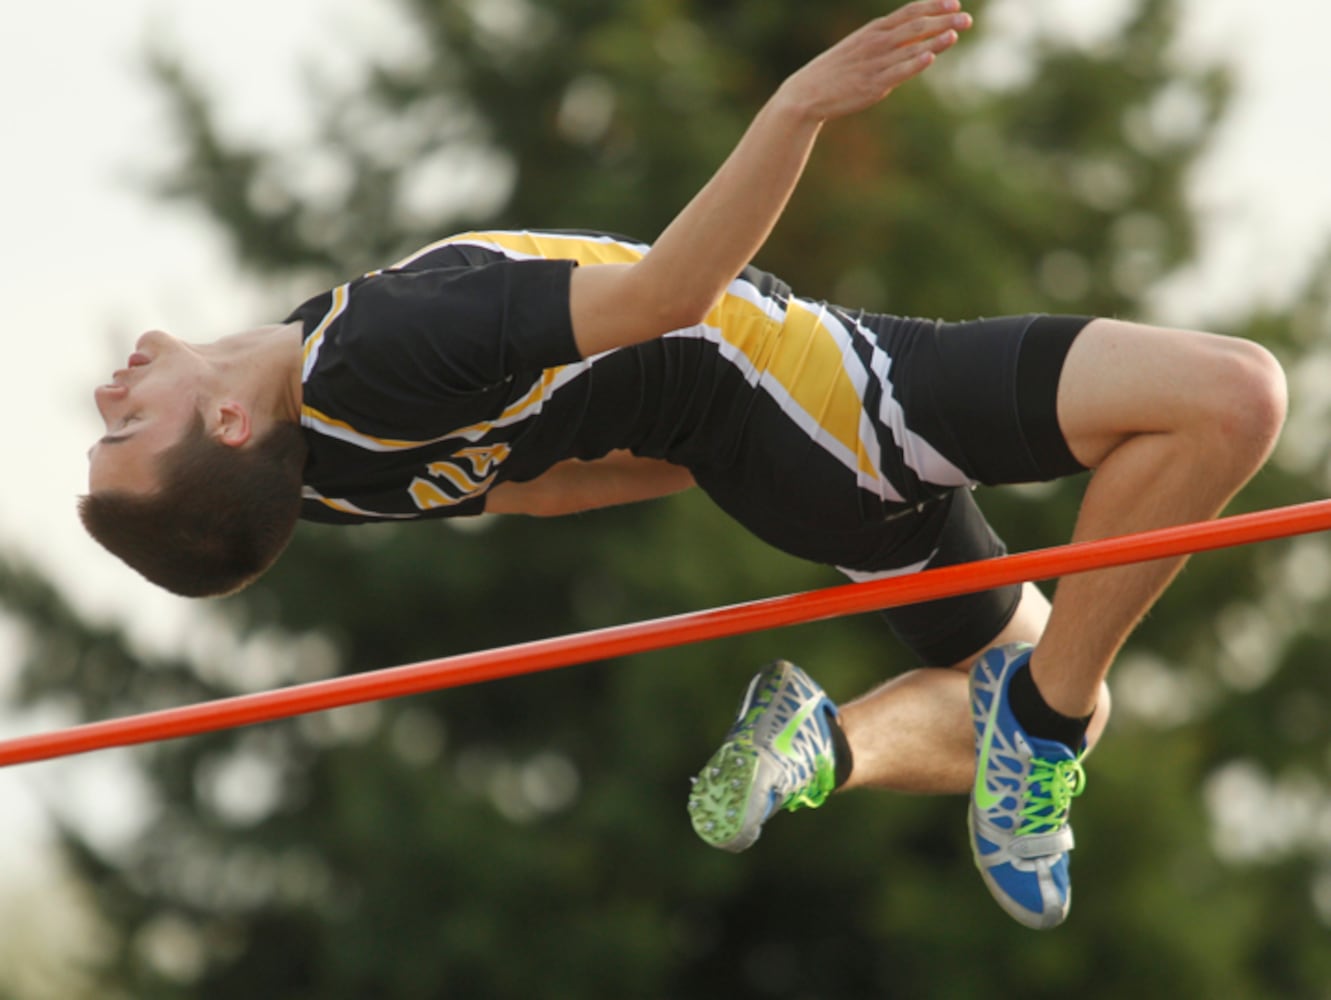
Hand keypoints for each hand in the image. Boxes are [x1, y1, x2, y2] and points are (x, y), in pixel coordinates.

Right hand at [775, 0, 971, 122]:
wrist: (807, 94)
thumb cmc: (836, 72)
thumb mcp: (860, 48)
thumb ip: (888, 43)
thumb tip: (915, 41)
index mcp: (874, 31)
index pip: (909, 12)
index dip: (934, 6)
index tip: (955, 3)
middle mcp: (876, 43)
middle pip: (916, 27)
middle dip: (943, 21)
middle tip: (967, 19)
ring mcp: (875, 64)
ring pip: (910, 47)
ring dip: (935, 39)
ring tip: (956, 33)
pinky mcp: (872, 86)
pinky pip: (897, 72)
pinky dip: (913, 63)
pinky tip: (929, 56)